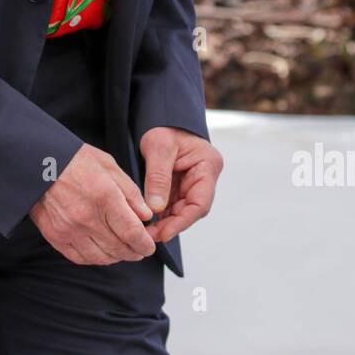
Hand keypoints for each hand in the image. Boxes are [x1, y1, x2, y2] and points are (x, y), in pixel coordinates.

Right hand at [29, 143, 156, 265]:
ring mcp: (69, 229)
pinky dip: (95, 259)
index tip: (150, 246)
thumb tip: (145, 216)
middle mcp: (87, 217)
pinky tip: (101, 252)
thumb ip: (130, 193)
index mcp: (104, 197)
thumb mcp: (109, 166)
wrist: (38, 162)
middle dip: (134, 252)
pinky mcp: (55, 236)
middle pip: (118, 248)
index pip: (131, 233)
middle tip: (140, 250)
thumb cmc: (75, 159)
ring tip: (122, 251)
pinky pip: (80, 258)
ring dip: (116, 257)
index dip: (145, 244)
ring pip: (100, 257)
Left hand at [139, 127, 222, 243]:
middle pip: (192, 210)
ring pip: (182, 210)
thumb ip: (158, 177)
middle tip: (150, 236)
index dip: (182, 221)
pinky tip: (148, 221)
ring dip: (165, 222)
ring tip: (146, 231)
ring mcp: (193, 182)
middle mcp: (204, 177)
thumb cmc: (164, 126)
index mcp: (208, 165)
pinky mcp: (181, 185)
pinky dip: (161, 214)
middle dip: (171, 224)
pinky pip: (173, 205)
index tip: (164, 233)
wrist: (161, 118)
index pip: (200, 202)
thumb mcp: (159, 148)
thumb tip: (156, 208)